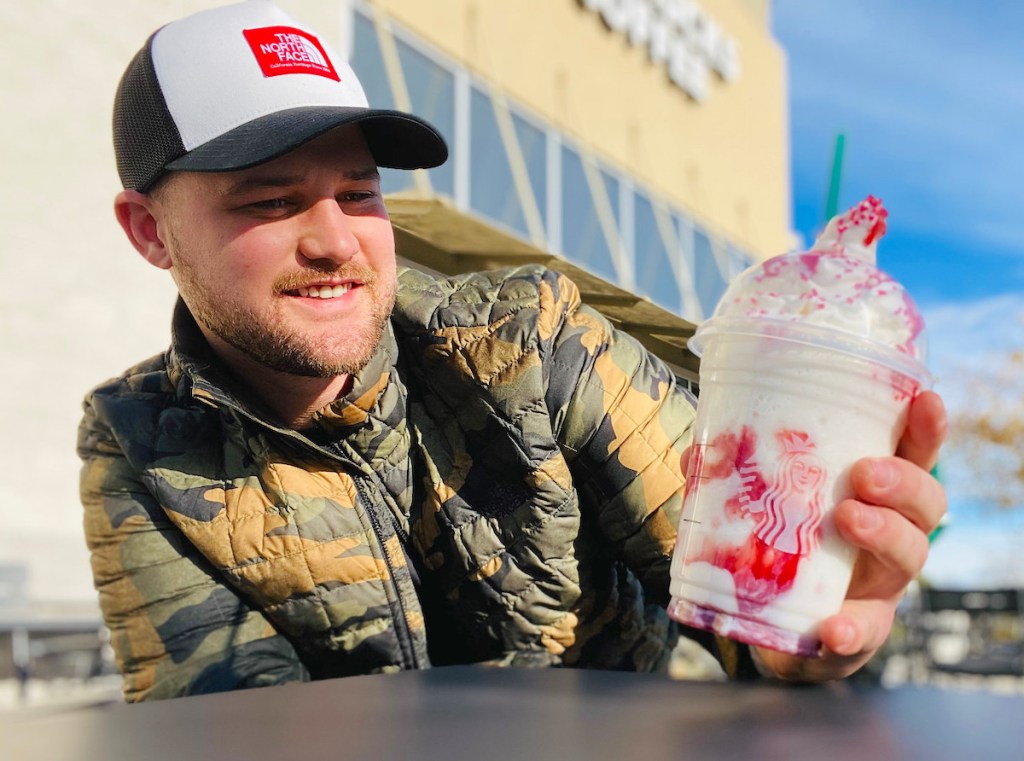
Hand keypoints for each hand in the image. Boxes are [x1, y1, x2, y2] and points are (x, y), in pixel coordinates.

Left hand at [753, 390, 948, 680]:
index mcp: (874, 493)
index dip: (925, 427)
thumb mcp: (765, 505)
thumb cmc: (784, 544)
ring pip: (910, 554)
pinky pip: (867, 632)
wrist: (776, 626)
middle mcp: (893, 533)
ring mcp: (882, 583)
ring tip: (848, 520)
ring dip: (884, 533)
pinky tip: (832, 627)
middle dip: (901, 481)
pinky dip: (852, 628)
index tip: (924, 399)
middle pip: (925, 502)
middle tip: (863, 473)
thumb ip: (738, 477)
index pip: (912, 453)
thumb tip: (695, 455)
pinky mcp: (861, 630)